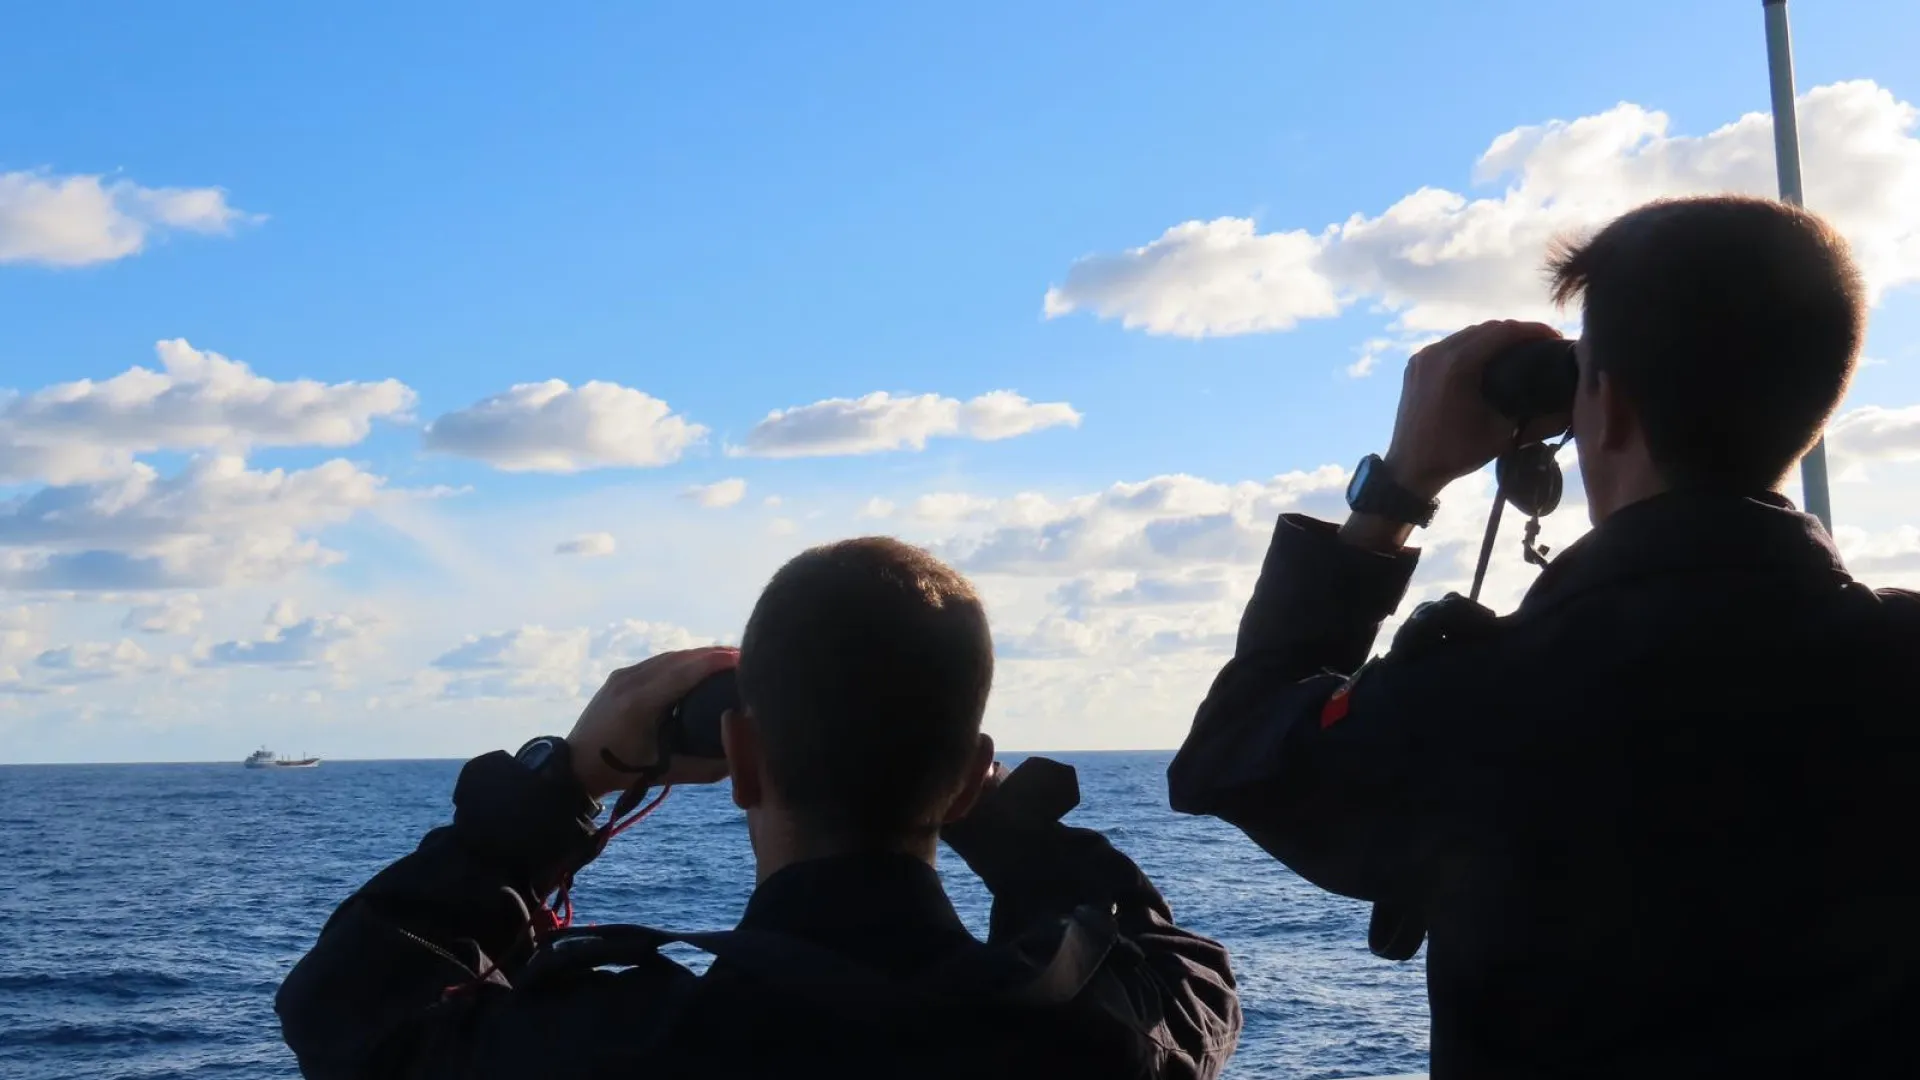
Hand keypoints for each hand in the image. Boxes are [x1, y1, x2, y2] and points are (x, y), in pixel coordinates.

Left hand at [566, 646, 737, 797]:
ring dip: (699, 655)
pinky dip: (682, 660)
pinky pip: (657, 662)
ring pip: (669, 657)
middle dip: (713, 654)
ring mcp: (623, 676)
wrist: (576, 764)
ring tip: (727, 658)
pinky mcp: (620, 676)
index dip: (715, 662)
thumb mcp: (666, 773)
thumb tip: (742, 758)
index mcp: (640, 704)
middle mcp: (630, 682)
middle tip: (744, 656)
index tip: (743, 658)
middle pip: (680, 658)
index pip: (685, 672)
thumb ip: (706, 768)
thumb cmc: (622, 772)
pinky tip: (698, 664)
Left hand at [1383, 320, 1566, 500]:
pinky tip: (1490, 357)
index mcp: (1456, 365)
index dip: (1534, 330)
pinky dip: (1473, 346)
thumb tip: (1573, 405)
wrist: (1409, 468)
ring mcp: (1423, 357)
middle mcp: (1436, 353)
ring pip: (1467, 334)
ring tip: (1521, 348)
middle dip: (1517, 332)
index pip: (1503, 332)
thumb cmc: (1456, 454)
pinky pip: (1450, 345)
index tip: (1555, 337)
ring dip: (1495, 337)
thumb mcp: (1502, 434)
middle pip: (1486, 328)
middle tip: (1543, 343)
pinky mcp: (1416, 364)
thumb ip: (1538, 416)